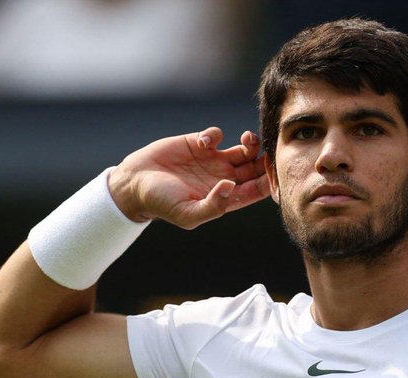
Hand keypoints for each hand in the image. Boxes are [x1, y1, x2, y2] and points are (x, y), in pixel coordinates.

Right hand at [110, 127, 270, 228]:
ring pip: (244, 148)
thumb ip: (213, 206)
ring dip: (251, 142)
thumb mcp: (186, 213)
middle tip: (266, 150)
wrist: (133, 183)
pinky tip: (203, 142)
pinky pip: (217, 135)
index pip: (257, 189)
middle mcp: (222, 178)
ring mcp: (212, 160)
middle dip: (265, 158)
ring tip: (245, 139)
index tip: (273, 169)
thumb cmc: (160, 203)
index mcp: (225, 198)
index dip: (270, 180)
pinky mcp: (197, 144)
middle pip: (257, 167)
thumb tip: (232, 186)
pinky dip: (215, 135)